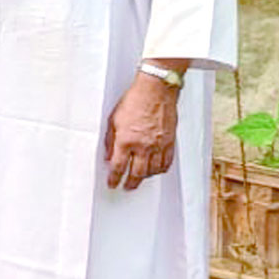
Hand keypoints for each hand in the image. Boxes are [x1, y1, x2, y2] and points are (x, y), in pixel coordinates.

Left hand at [105, 71, 180, 190]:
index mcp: (126, 140)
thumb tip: (109, 157)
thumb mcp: (113, 120)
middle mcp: (143, 145)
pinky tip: (156, 170)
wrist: (156, 91)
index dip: (114, 178)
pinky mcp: (170, 142)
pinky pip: (167, 162)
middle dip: (130, 183)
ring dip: (145, 177)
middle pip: (137, 173)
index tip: (112, 183)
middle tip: (126, 187)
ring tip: (140, 179)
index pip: (119, 167)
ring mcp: (158, 145)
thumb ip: (110, 141)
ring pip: (153, 171)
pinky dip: (160, 169)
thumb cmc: (134, 101)